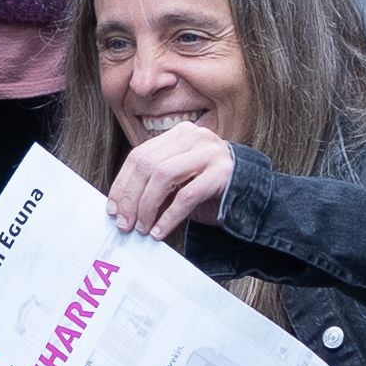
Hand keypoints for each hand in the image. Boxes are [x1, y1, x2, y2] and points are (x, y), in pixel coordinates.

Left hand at [101, 120, 235, 239]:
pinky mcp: (223, 174)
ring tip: (143, 227)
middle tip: (125, 222)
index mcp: (180, 134)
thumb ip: (154, 182)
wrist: (251, 195)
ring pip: (163, 176)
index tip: (113, 207)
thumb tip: (121, 205)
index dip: (122, 183)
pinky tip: (161, 230)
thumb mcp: (179, 180)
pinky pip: (186, 196)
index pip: (140, 154)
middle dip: (131, 197)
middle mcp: (195, 137)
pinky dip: (169, 216)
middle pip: (148, 164)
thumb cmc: (211, 190)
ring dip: (147, 206)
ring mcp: (210, 153)